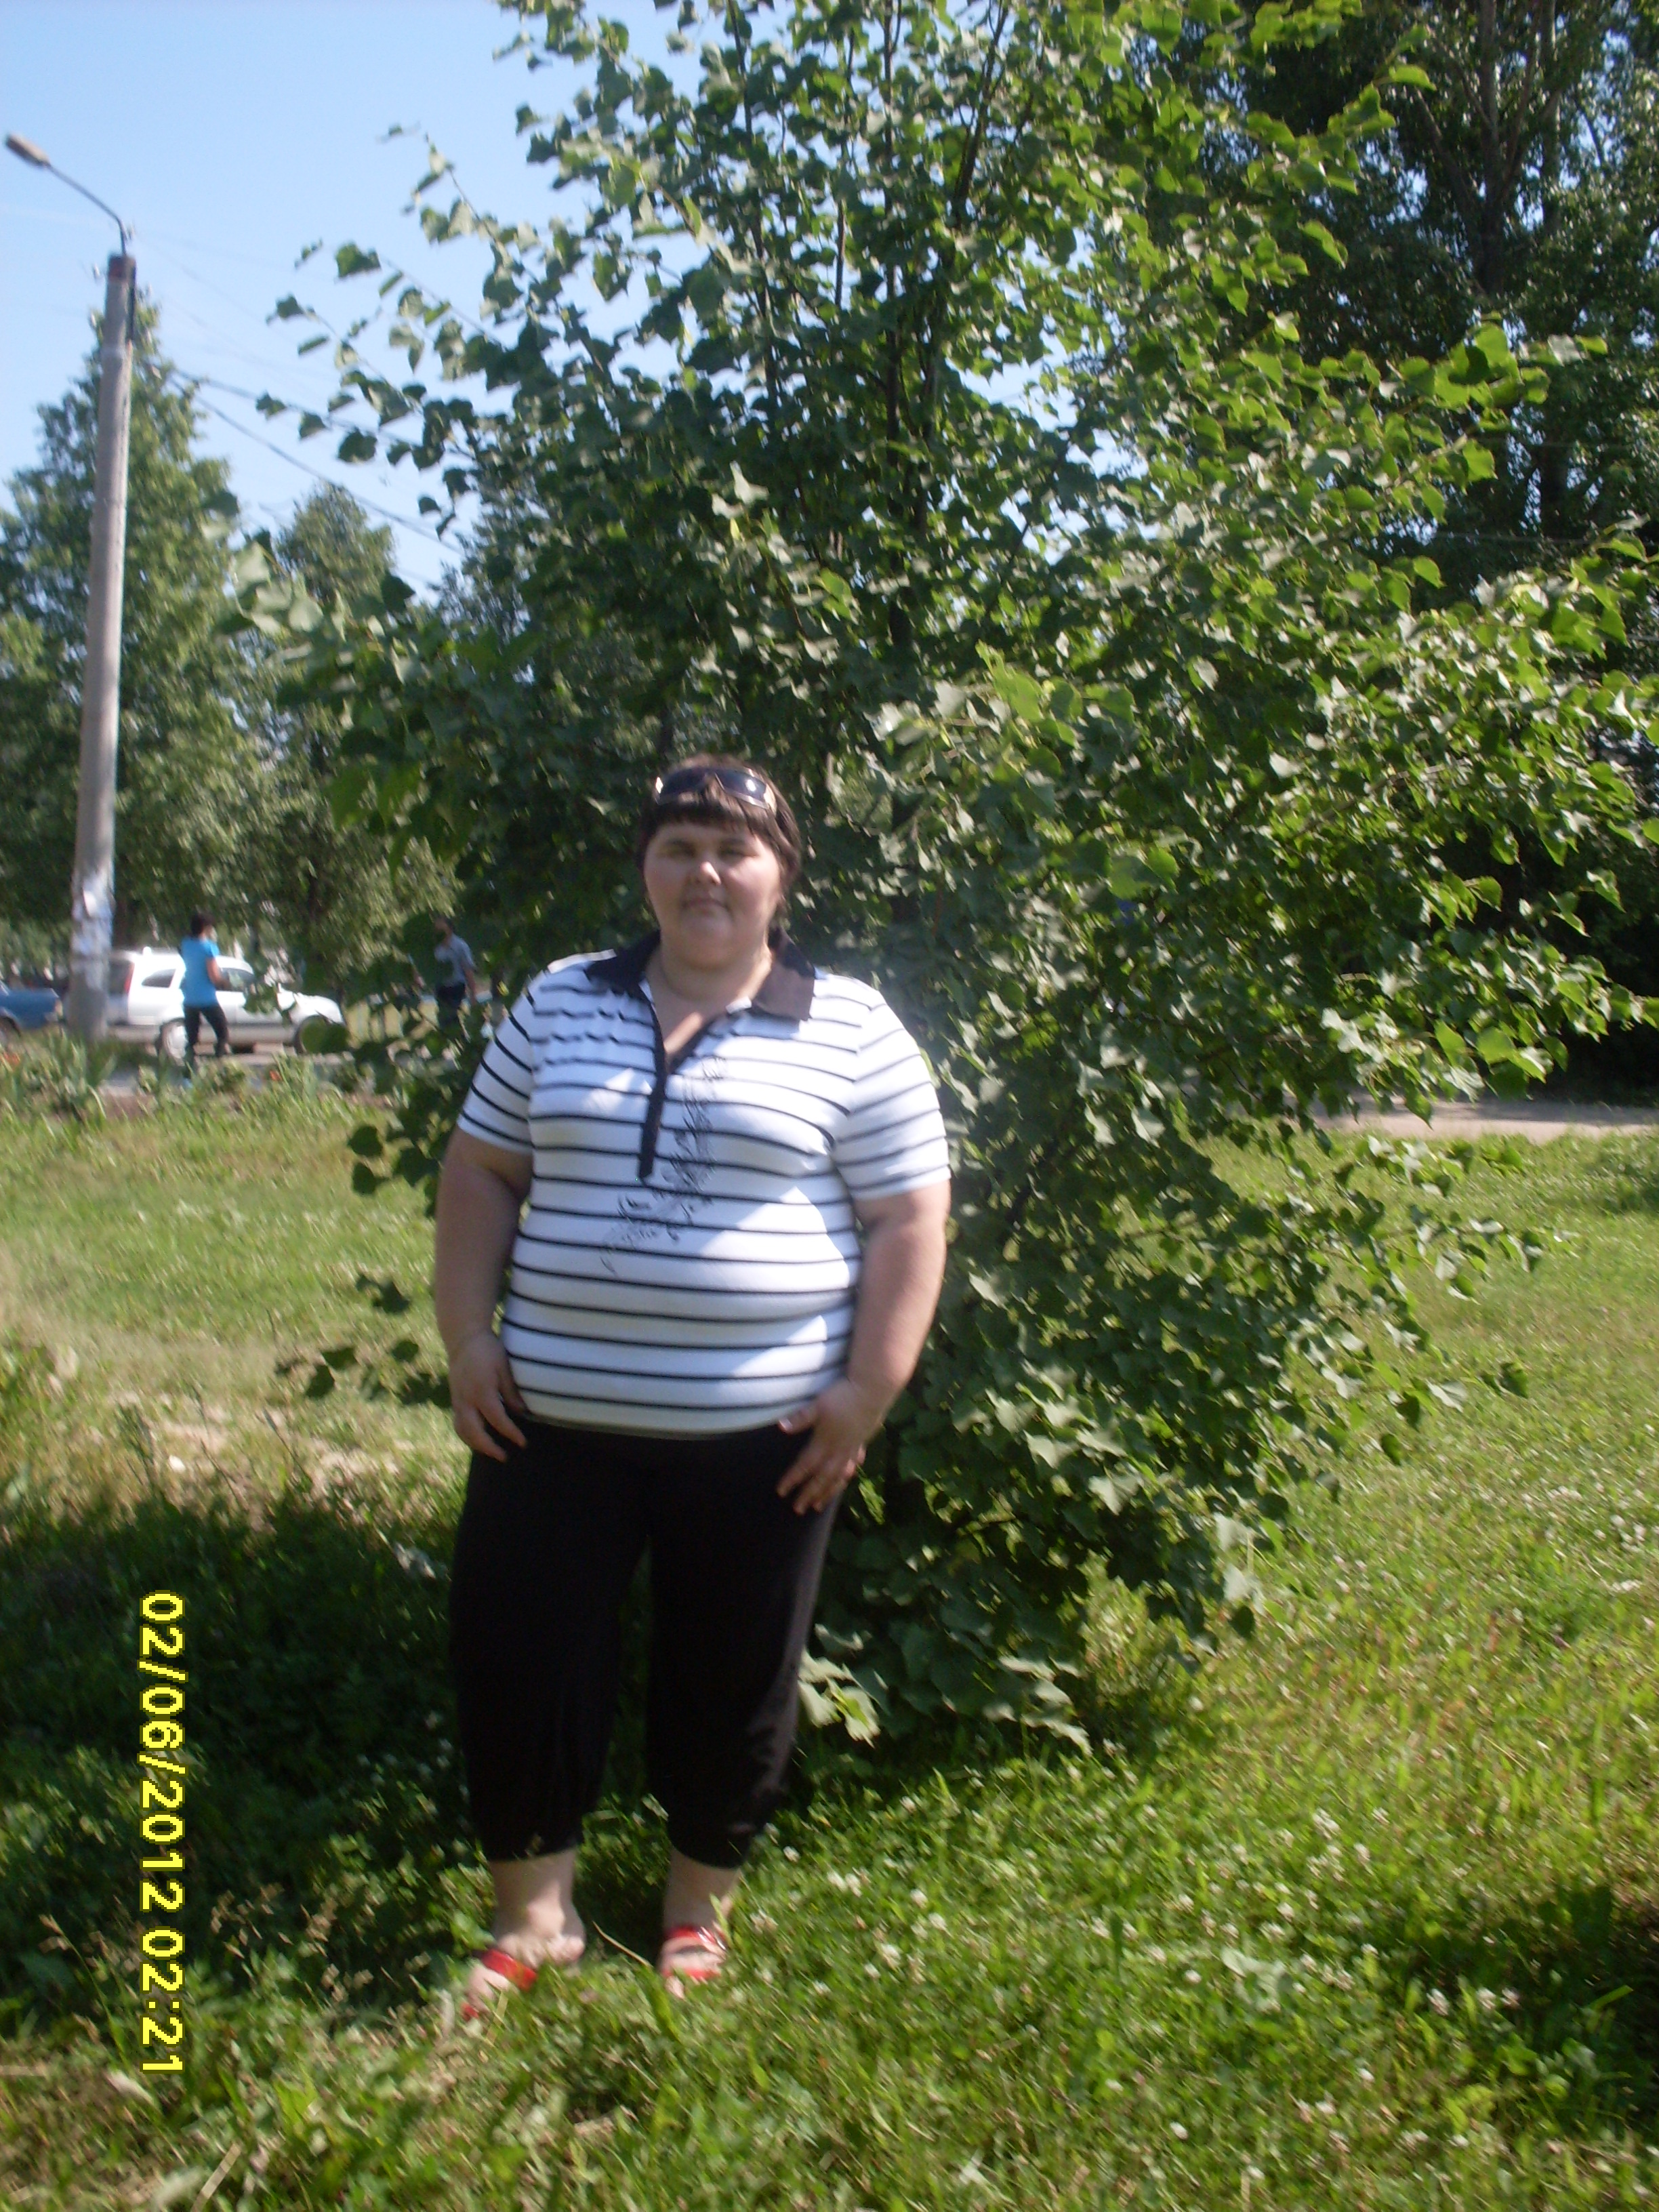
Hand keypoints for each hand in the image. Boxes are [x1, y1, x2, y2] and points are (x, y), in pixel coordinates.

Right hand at [448, 1330, 527, 1460]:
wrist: (463, 1339)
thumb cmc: (488, 1350)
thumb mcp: (504, 1367)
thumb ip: (511, 1392)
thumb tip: (522, 1412)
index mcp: (481, 1391)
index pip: (497, 1419)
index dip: (510, 1433)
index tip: (522, 1443)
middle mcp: (466, 1399)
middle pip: (475, 1432)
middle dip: (489, 1448)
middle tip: (504, 1457)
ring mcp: (458, 1400)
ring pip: (463, 1430)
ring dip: (476, 1445)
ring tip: (491, 1451)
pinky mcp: (454, 1399)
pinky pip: (458, 1423)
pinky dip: (468, 1435)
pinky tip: (479, 1438)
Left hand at [776, 1378, 888, 1514]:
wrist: (873, 1390)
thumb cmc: (843, 1396)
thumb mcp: (818, 1405)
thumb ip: (800, 1418)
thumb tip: (781, 1427)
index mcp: (825, 1442)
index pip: (805, 1466)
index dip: (792, 1479)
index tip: (781, 1492)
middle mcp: (839, 1450)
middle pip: (822, 1478)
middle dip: (809, 1494)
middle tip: (798, 1510)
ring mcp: (852, 1448)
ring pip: (838, 1477)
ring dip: (828, 1492)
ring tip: (819, 1506)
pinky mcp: (862, 1442)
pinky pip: (853, 1465)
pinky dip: (847, 1475)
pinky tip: (845, 1478)